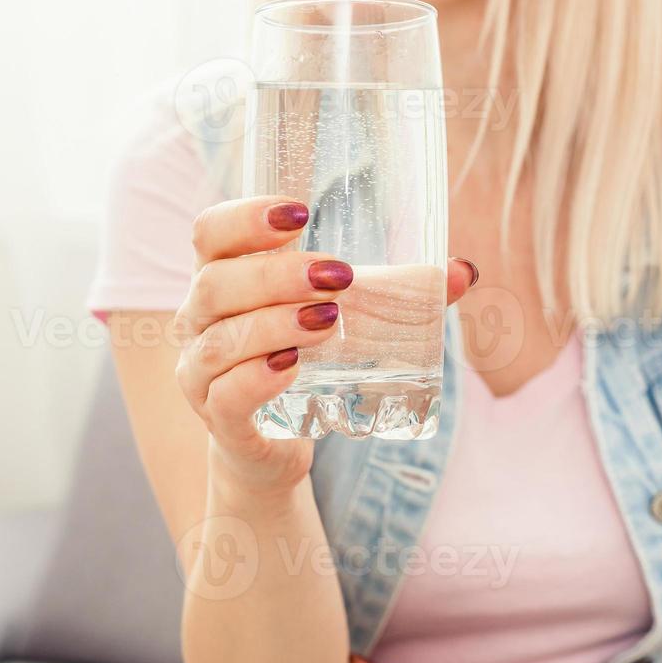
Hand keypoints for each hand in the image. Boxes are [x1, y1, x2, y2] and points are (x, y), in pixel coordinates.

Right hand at [175, 195, 476, 493]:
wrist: (268, 449)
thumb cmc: (299, 366)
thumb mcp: (338, 323)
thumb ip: (393, 296)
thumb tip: (463, 272)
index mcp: (220, 280)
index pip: (209, 233)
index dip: (245, 218)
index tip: (300, 212)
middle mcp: (198, 322)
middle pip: (216, 284)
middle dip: (276, 275)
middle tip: (336, 276)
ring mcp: (201, 373)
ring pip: (223, 340)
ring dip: (275, 324)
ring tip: (328, 320)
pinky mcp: (219, 420)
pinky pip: (226, 396)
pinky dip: (256, 379)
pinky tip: (291, 368)